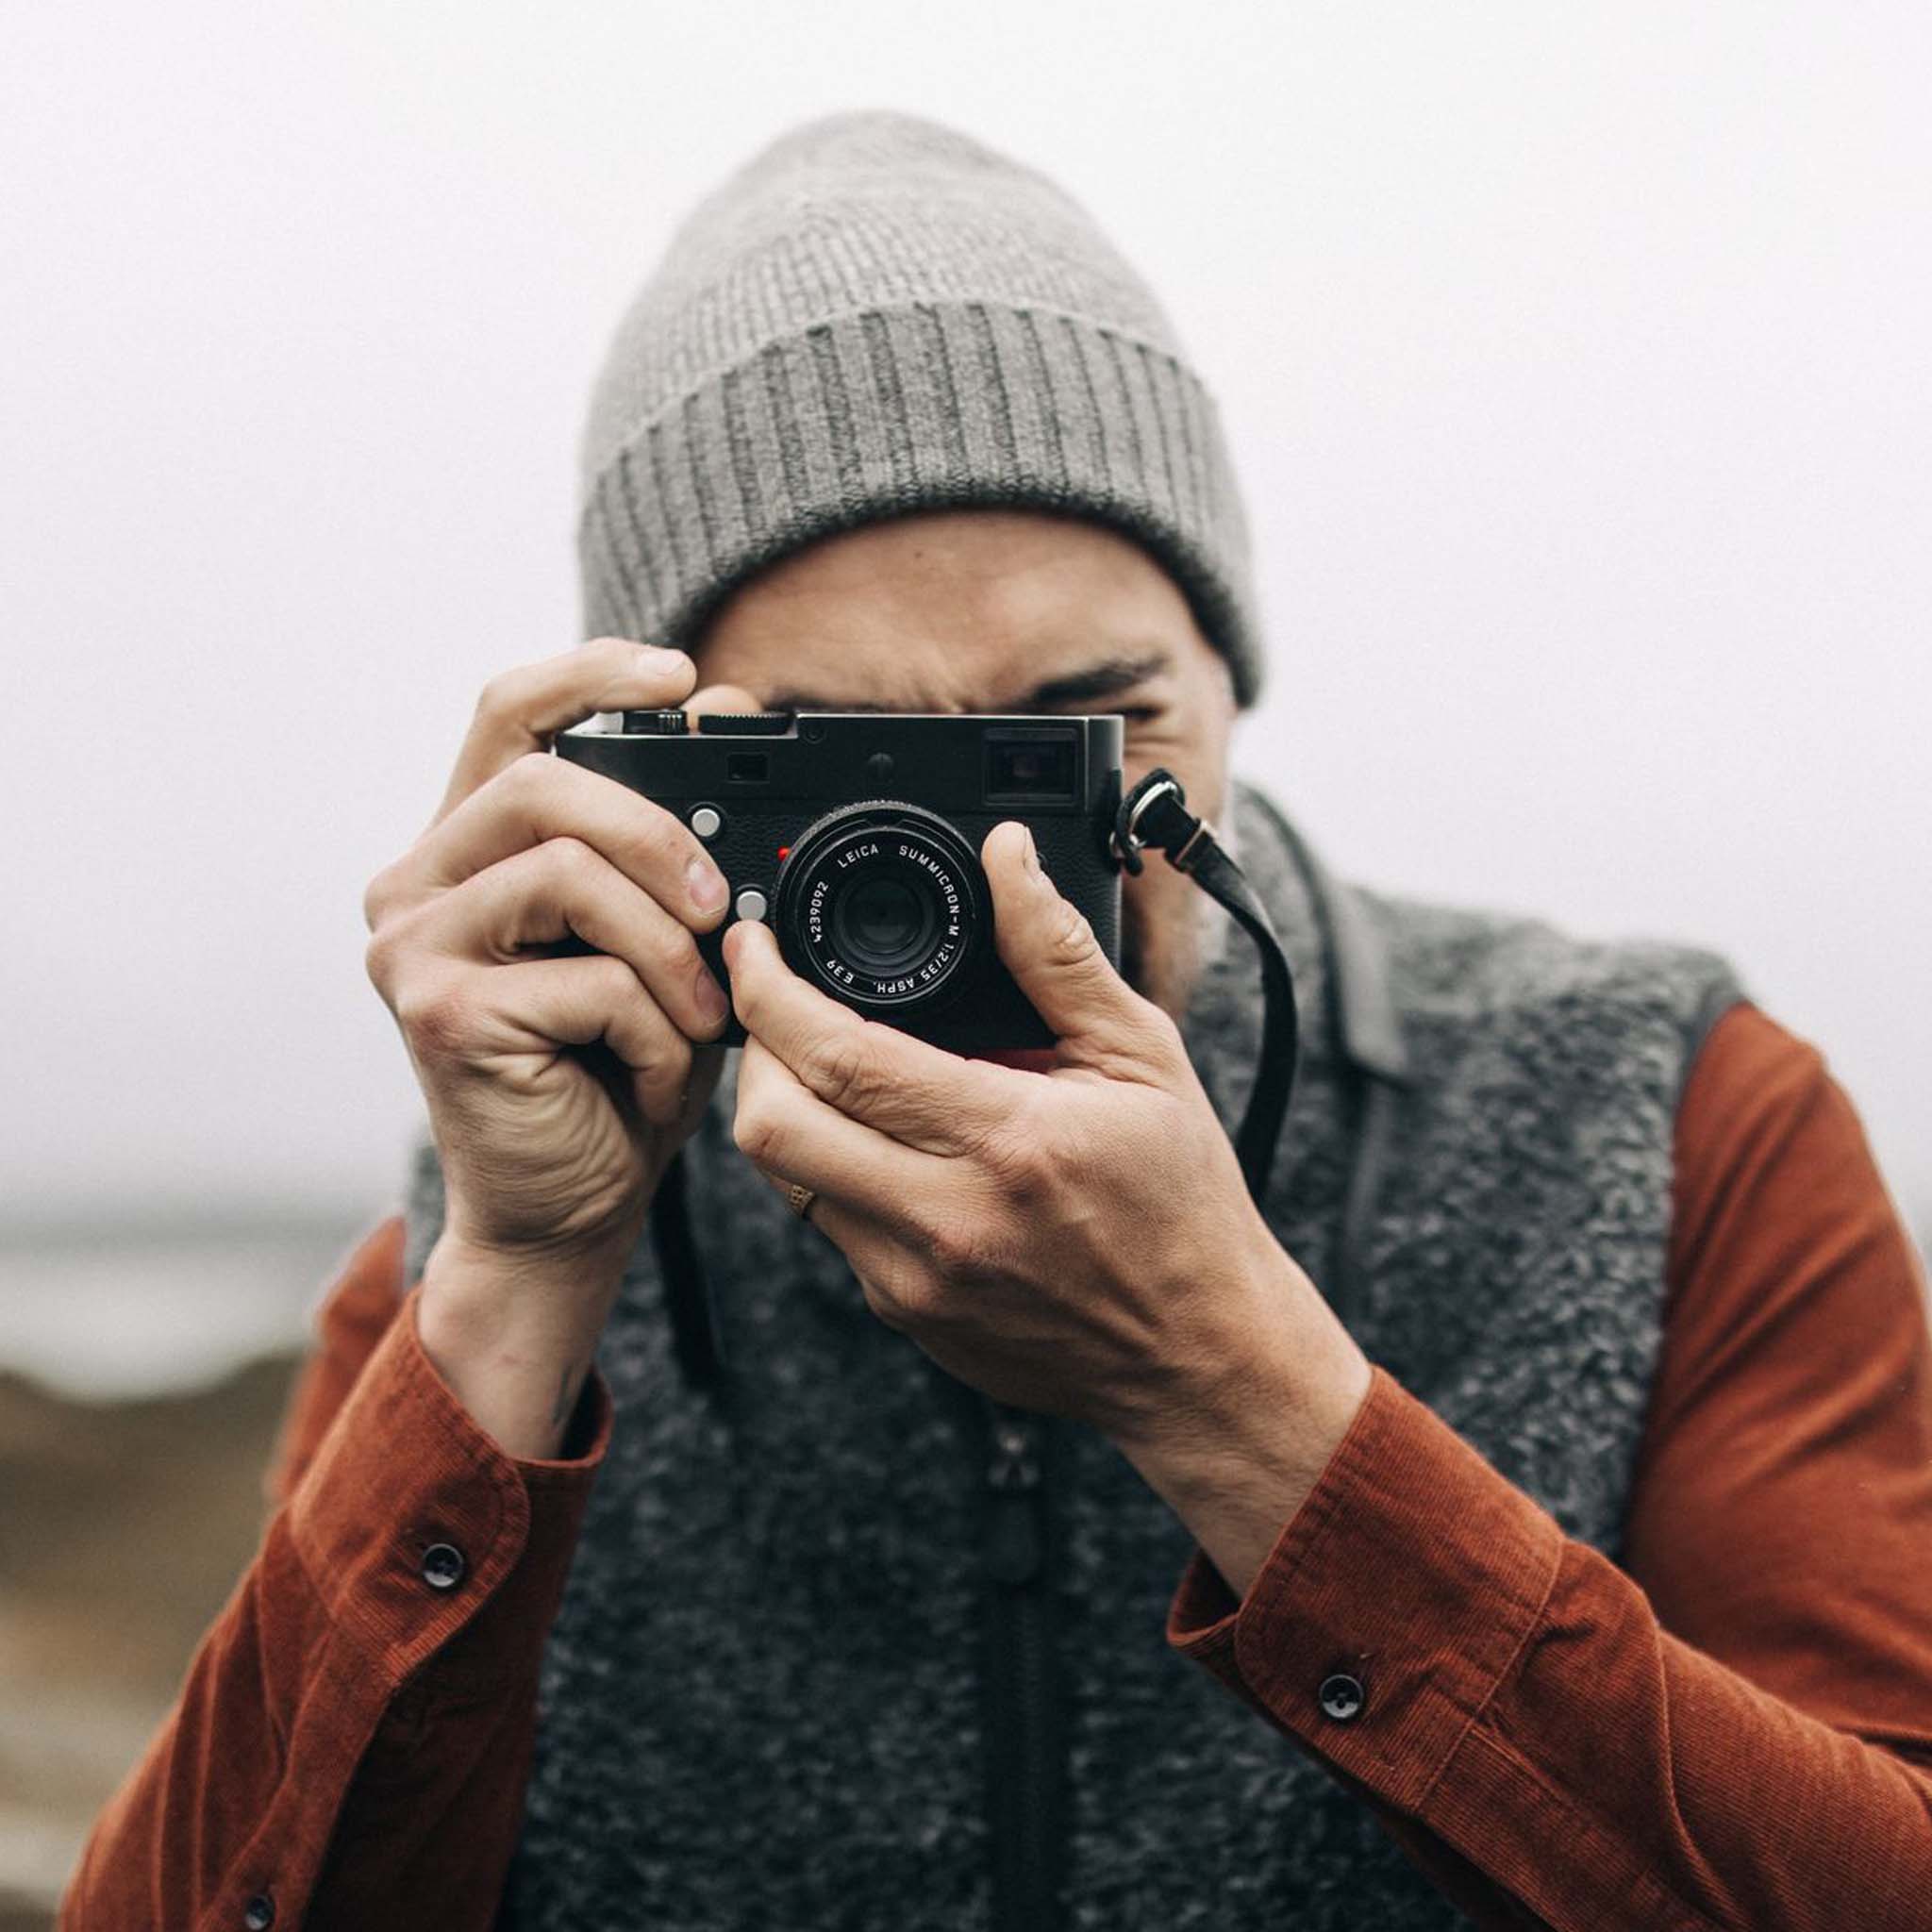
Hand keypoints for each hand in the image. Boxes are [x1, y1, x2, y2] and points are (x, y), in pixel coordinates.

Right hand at [362, 637, 755, 1452]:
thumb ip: (672, 838)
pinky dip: (655, 1027)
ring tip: (700, 1016)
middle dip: (661, 837)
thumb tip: (731, 702)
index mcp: (467, 850)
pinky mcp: (438, 1011)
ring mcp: (412, 945)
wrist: (568, 1212)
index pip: (509, 714)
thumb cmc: (615, 1073)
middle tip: (723, 909)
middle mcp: (416, 884)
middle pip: (546, 782)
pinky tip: (655, 1073)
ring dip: (669, 949)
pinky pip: (585, 977)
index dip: (592, 672)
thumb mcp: (660, 939)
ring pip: (567, 872)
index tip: (684, 677)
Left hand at [725, 820, 1370, 1527]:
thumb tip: (1006, 857)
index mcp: (1007, 1142)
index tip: (755, 945)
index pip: (840, 1060)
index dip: (770, 991)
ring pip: (784, 1180)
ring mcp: (912, 1282)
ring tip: (829, 1063)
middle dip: (750, 1046)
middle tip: (774, 1003)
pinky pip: (826, 1226)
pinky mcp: (901, 1316)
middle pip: (770, 1128)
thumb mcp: (1141, 1056)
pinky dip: (830, 1167)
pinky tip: (883, 1139)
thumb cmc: (1180, 1204)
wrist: (1197, 1353)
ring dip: (784, 1107)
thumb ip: (1056, 953)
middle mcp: (945, 1220)